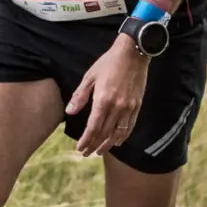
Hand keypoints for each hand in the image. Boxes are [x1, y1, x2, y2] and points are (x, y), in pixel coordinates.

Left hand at [66, 38, 149, 156]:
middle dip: (94, 145)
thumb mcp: (90, 77)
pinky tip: (116, 142)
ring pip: (117, 133)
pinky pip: (129, 126)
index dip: (86, 140)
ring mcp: (128, 107)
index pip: (93, 127)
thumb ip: (80, 96)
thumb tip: (70, 112)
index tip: (80, 148)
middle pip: (104, 133)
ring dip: (107, 145)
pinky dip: (122, 137)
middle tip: (86, 153)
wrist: (132, 53)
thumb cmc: (108, 63)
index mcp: (103, 100)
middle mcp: (116, 107)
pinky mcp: (137, 105)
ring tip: (99, 152)